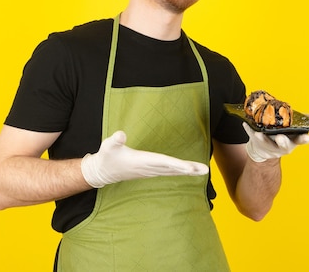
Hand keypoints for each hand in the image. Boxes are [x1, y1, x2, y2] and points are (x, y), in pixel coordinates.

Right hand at [80, 131, 208, 187]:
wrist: (103, 172)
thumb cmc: (107, 157)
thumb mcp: (108, 146)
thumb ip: (114, 140)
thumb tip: (120, 135)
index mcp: (142, 161)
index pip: (163, 163)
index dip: (177, 164)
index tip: (190, 168)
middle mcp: (149, 168)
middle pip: (173, 169)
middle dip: (189, 169)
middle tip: (205, 170)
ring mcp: (150, 171)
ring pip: (173, 171)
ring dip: (188, 171)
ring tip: (203, 170)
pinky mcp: (150, 171)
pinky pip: (169, 172)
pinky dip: (180, 171)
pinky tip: (189, 171)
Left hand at [243, 122, 308, 161]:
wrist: (265, 149)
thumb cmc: (282, 134)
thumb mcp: (292, 130)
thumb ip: (302, 122)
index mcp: (293, 141)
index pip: (300, 140)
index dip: (304, 139)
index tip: (307, 137)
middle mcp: (282, 146)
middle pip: (284, 145)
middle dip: (282, 142)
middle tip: (280, 137)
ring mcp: (270, 147)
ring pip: (267, 144)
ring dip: (263, 139)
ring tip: (259, 134)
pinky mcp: (258, 144)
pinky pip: (253, 137)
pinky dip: (250, 131)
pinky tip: (246, 123)